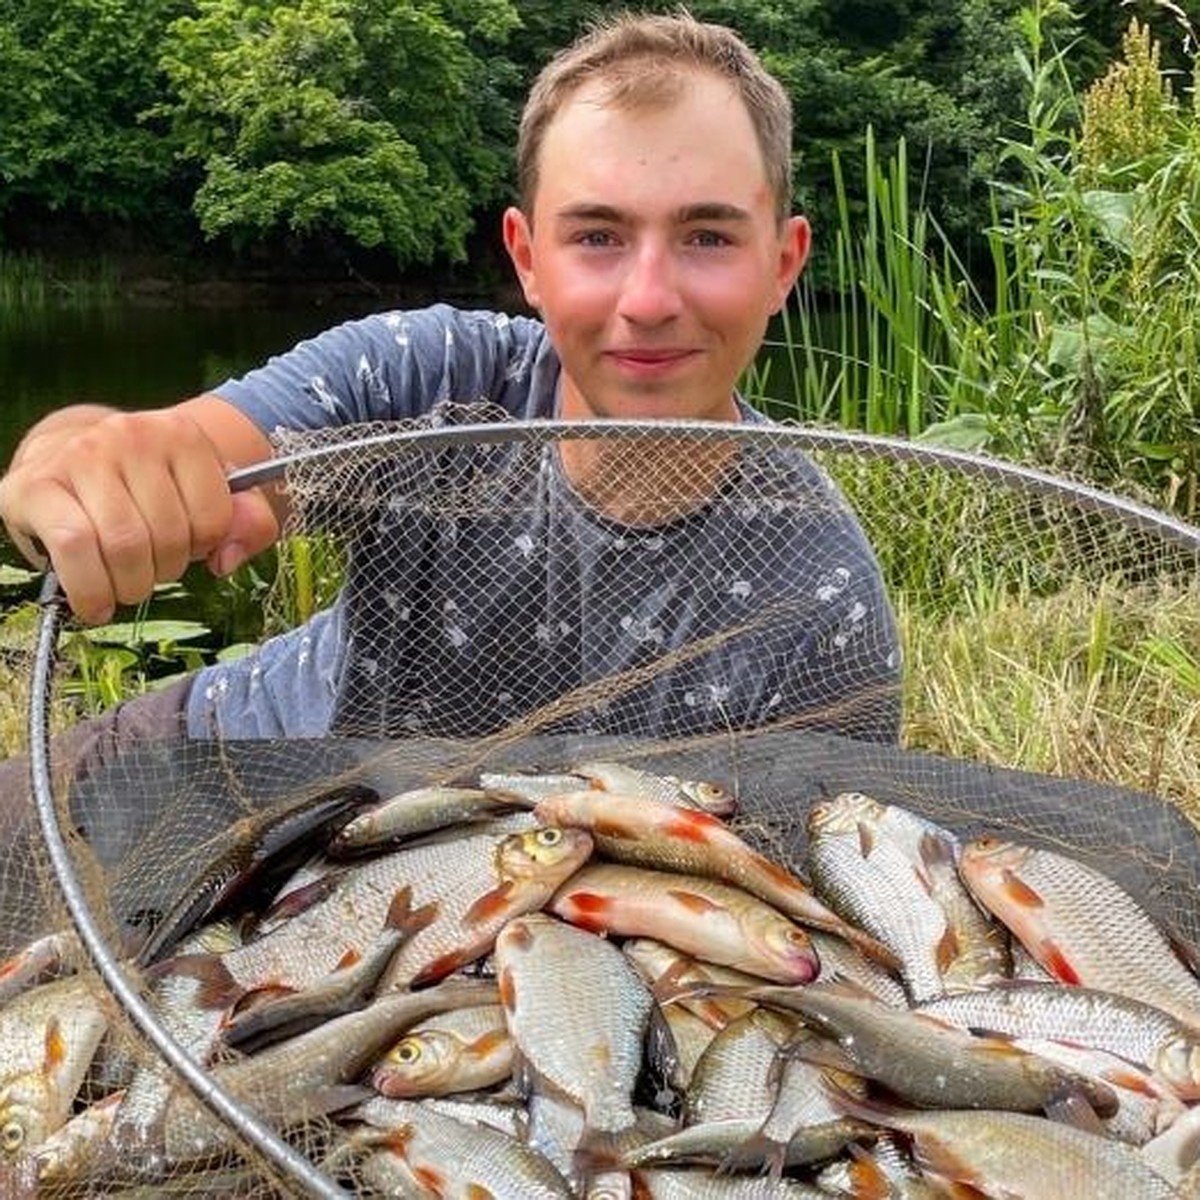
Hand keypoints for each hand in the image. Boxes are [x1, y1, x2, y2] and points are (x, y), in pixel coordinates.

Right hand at [0, 403, 278, 624]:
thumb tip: (226, 560)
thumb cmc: (146, 488)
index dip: (204, 547)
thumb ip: (247, 524)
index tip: (188, 548)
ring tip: (125, 586)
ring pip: (123, 545)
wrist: (67, 458)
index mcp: (182, 434)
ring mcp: (81, 457)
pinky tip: (95, 603)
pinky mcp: (37, 486)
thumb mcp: (209, 496)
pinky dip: (90, 588)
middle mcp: (131, 435)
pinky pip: (73, 547)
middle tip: (153, 570)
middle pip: (168, 535)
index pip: (214, 517)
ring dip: (130, 586)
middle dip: (165, 571)